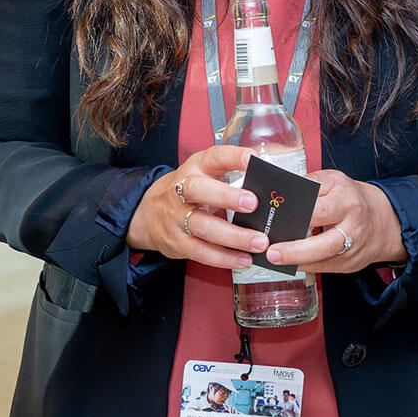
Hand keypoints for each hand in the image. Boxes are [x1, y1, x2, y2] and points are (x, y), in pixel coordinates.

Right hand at [125, 144, 266, 270]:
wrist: (147, 213)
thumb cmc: (188, 191)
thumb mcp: (204, 174)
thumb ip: (230, 176)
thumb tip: (270, 186)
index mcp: (195, 168)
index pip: (213, 157)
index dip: (232, 157)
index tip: (252, 160)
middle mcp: (182, 190)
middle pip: (199, 190)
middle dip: (226, 197)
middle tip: (253, 203)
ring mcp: (177, 218)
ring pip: (203, 227)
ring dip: (234, 236)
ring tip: (259, 242)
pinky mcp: (177, 242)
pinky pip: (201, 252)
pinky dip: (225, 258)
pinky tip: (244, 259)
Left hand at [262, 169, 407, 273]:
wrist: (387, 221)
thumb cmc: (354, 199)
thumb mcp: (336, 181)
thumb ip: (312, 184)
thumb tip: (283, 191)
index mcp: (347, 200)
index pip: (319, 209)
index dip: (298, 216)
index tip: (277, 219)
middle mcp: (351, 226)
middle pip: (323, 242)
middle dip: (295, 249)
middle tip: (272, 251)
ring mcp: (351, 248)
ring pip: (323, 259)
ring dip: (296, 260)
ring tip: (274, 259)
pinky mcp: (349, 264)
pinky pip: (323, 268)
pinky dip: (304, 266)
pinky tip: (288, 263)